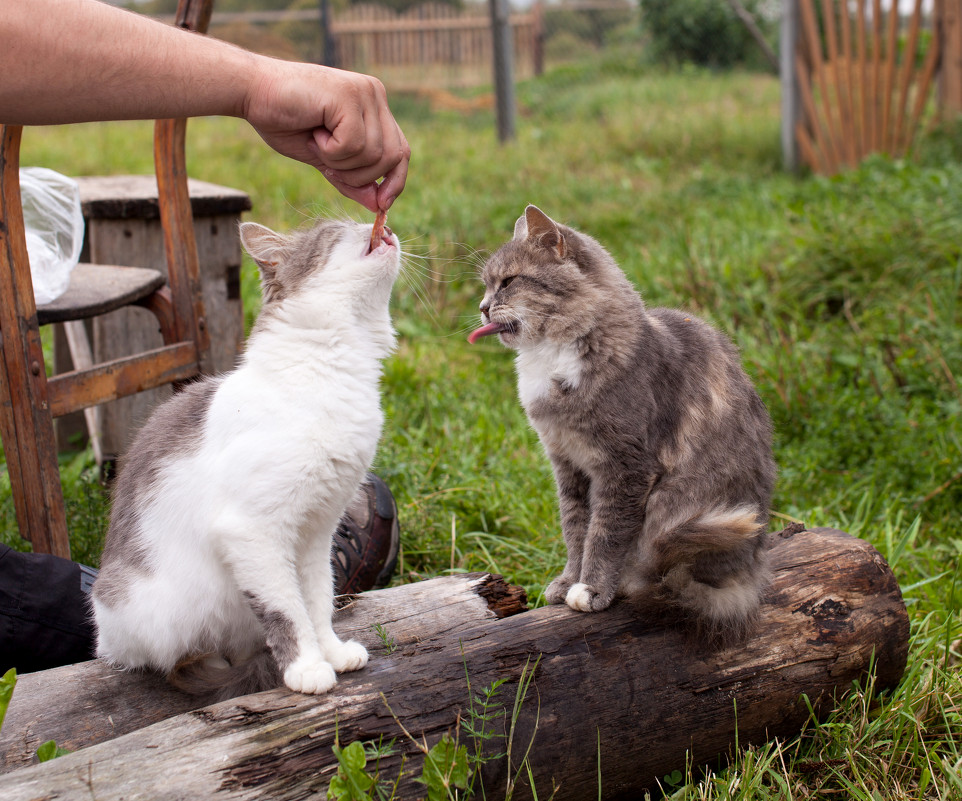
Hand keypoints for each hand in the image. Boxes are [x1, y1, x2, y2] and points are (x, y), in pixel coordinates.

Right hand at [243, 60, 409, 212]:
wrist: (251, 92)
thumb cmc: (285, 122)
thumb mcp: (325, 160)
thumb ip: (353, 180)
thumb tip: (379, 206)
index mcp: (374, 106)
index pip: (401, 151)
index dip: (395, 181)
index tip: (382, 204)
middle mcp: (375, 95)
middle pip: (393, 156)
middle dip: (361, 175)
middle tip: (328, 163)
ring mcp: (364, 92)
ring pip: (374, 154)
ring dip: (341, 162)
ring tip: (317, 141)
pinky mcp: (349, 95)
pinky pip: (354, 144)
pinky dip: (331, 150)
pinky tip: (314, 132)